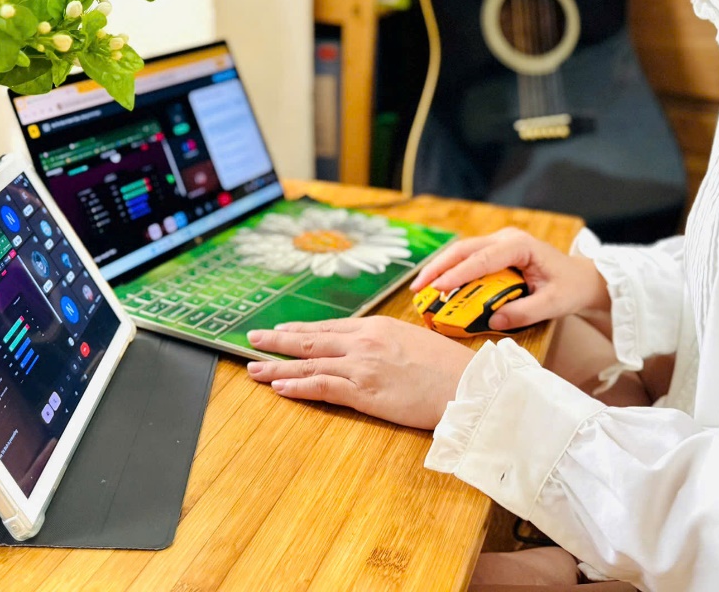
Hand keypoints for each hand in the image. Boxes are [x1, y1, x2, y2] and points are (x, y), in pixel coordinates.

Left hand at [246, 317, 475, 429]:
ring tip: (252, 368)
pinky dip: (297, 387)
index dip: (298, 330)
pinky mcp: (364, 392)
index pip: (326, 328)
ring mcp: (361, 366)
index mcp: (375, 326)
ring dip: (276, 366)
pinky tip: (279, 387)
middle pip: (309, 341)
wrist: (467, 385)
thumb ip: (384, 340)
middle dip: (276, 341)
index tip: (279, 330)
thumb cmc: (446, 366)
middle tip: (252, 339)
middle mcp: (363, 341)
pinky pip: (322, 387)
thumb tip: (367, 344)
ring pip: (308, 364)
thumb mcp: (411, 339)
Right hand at [406, 227, 609, 329]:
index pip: (483, 259)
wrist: (581, 278)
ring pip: (463, 251)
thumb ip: (525, 311)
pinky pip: (469, 259)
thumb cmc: (570, 288)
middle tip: (418, 287)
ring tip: (421, 287)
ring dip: (441, 267)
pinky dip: (452, 270)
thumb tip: (494, 320)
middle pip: (465, 249)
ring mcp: (500, 243)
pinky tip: (438, 285)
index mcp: (521, 245)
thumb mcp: (554, 303)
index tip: (439, 288)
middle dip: (439, 267)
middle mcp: (506, 239)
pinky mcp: (496, 252)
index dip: (459, 273)